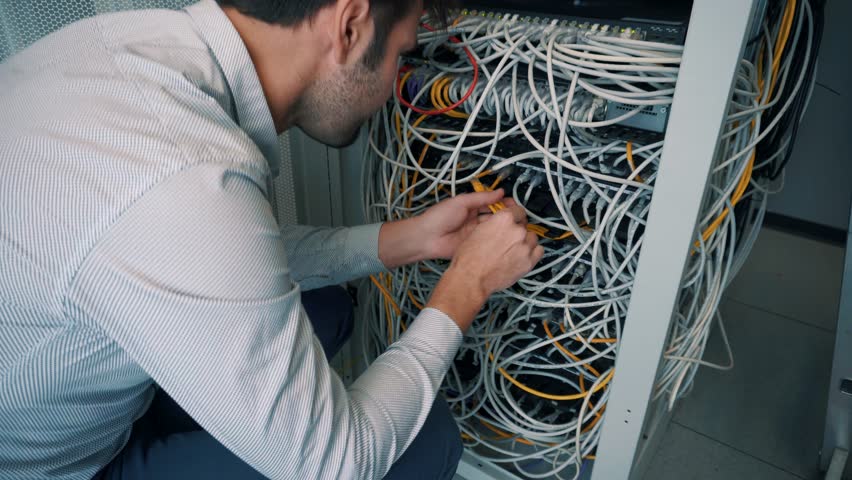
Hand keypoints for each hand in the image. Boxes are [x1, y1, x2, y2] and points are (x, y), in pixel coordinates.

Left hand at [377, 190, 508, 268]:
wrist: (426, 238)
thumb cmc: (439, 217)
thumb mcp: (461, 202)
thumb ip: (481, 198)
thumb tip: (500, 192)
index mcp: (472, 208)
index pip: (493, 204)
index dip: (505, 204)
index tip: (515, 205)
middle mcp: (475, 221)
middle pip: (496, 217)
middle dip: (508, 217)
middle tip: (519, 217)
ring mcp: (476, 234)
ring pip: (495, 230)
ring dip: (504, 229)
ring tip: (515, 227)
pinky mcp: (475, 247)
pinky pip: (488, 244)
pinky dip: (497, 241)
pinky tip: (506, 239)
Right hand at [427, 203, 542, 332]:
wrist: (471, 278)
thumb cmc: (469, 258)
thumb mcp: (478, 230)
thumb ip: (494, 223)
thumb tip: (501, 221)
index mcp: (504, 219)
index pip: (518, 210)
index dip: (514, 216)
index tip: (514, 219)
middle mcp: (517, 231)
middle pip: (525, 225)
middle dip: (517, 230)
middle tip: (508, 239)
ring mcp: (524, 247)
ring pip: (532, 238)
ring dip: (525, 241)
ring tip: (514, 249)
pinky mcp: (528, 262)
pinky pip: (539, 251)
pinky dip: (533, 252)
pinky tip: (523, 255)